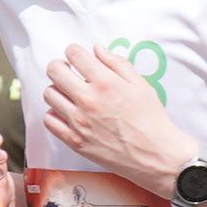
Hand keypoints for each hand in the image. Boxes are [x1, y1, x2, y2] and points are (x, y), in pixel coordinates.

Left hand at [36, 44, 199, 193]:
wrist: (156, 156)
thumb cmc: (152, 120)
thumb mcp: (142, 86)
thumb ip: (118, 64)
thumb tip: (97, 49)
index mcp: (106, 83)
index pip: (74, 54)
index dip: (74, 51)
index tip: (78, 57)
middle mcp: (88, 100)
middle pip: (54, 70)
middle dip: (60, 66)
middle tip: (69, 72)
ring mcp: (78, 121)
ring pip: (49, 94)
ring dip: (58, 90)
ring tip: (70, 95)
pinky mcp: (74, 140)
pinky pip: (49, 120)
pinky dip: (55, 114)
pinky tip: (68, 114)